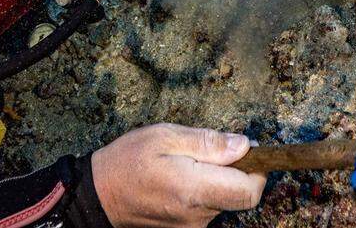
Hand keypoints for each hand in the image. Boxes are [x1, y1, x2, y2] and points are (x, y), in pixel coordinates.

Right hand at [91, 124, 265, 227]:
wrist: (99, 195)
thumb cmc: (128, 161)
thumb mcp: (164, 137)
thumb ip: (207, 142)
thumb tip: (243, 145)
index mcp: (194, 190)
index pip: (248, 191)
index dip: (257, 170)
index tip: (248, 151)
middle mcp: (197, 215)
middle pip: (239, 196)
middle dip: (236, 171)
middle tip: (211, 150)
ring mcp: (192, 226)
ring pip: (223, 200)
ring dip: (217, 180)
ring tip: (187, 162)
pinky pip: (208, 207)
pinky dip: (204, 190)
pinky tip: (182, 177)